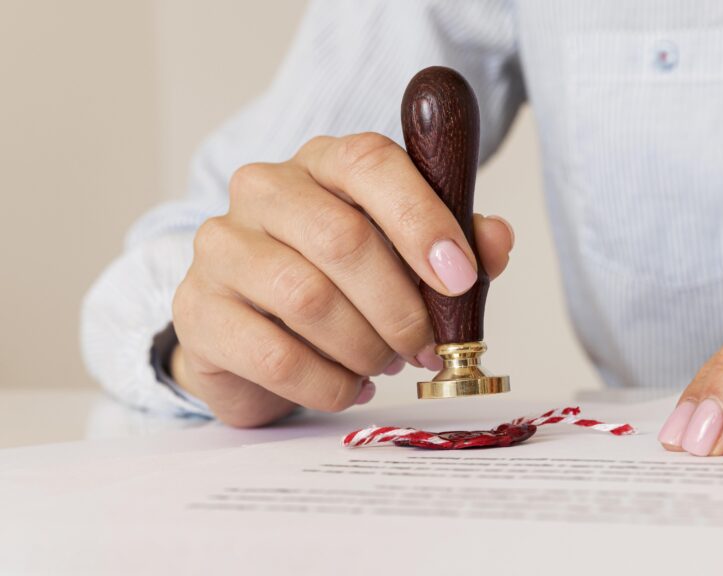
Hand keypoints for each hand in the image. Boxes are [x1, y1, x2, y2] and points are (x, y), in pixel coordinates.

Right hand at [170, 133, 514, 426]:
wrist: (255, 335)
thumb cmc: (342, 285)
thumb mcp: (408, 257)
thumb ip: (456, 243)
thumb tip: (496, 240)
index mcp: (324, 163)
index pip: (371, 163)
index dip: (422, 221)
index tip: (460, 278)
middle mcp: (264, 190)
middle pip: (341, 239)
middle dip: (401, 307)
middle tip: (427, 347)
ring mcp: (222, 247)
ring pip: (308, 300)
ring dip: (366, 348)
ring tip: (384, 364)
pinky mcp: (198, 312)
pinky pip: (276, 356)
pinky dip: (329, 384)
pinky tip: (348, 387)